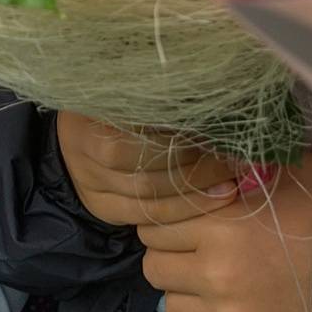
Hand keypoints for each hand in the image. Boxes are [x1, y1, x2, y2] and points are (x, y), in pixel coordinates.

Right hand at [57, 113, 238, 226]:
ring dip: (192, 197)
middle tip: (231, 165)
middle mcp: (82, 152)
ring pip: (146, 200)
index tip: (220, 139)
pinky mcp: (99, 205)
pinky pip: (143, 218)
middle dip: (193, 172)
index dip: (181, 144)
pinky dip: (179, 213)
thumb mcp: (132, 93)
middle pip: (143, 173)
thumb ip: (162, 102)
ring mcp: (88, 182)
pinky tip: (206, 203)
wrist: (80, 126)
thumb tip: (214, 108)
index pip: (138, 140)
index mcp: (89, 118)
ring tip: (227, 186)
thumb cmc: (117, 102)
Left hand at [134, 156, 311, 311]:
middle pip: (155, 267)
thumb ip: (238, 163)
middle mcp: (218, 278)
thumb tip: (207, 145)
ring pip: (174, 307)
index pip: (154, 225)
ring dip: (186, 293)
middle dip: (170, 255)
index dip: (164, 218)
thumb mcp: (287, 174)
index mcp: (222, 230)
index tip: (180, 217)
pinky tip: (228, 308)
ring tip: (212, 280)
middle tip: (194, 248)